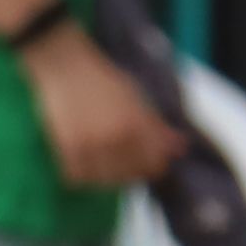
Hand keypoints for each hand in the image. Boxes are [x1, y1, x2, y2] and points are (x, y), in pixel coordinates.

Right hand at [26, 17, 185, 193]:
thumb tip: (181, 147)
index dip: (155, 164)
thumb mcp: (134, 98)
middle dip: (132, 170)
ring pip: (104, 181)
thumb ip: (156, 125)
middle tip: (125, 158)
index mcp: (135, 124)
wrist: (64, 64)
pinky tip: (87, 162)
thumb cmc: (101, 78)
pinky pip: (77, 177)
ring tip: (106, 160)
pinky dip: (83, 174)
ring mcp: (88, 145)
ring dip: (107, 176)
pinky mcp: (66, 148)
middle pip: (130, 174)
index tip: (151, 161)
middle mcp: (113, 138)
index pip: (153, 162)